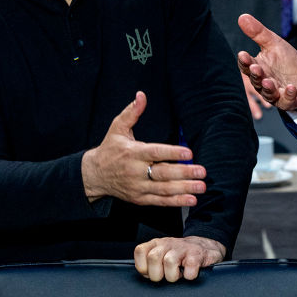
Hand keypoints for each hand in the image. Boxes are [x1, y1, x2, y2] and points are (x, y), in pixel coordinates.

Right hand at [81, 91, 206, 205]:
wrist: (94, 175)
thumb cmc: (109, 149)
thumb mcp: (117, 128)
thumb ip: (131, 112)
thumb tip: (141, 95)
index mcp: (132, 152)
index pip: (155, 153)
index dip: (172, 153)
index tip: (189, 153)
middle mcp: (135, 171)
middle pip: (162, 173)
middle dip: (184, 173)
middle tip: (202, 171)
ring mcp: (138, 187)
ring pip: (163, 189)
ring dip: (184, 189)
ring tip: (201, 186)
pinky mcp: (140, 198)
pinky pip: (160, 201)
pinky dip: (176, 201)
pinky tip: (191, 199)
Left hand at [134, 236, 225, 281]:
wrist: (204, 248)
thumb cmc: (179, 256)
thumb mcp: (161, 255)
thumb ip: (150, 264)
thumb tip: (144, 276)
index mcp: (156, 244)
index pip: (140, 251)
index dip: (143, 267)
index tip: (150, 273)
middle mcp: (168, 244)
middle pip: (153, 257)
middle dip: (157, 274)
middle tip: (164, 277)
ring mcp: (183, 248)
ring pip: (169, 261)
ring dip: (173, 275)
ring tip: (178, 276)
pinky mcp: (197, 255)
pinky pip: (190, 268)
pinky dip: (189, 276)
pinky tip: (189, 274)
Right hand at [236, 14, 296, 111]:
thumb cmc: (285, 61)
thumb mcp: (273, 43)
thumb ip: (258, 32)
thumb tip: (242, 16)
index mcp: (257, 68)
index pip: (247, 66)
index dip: (244, 61)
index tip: (243, 54)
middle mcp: (263, 82)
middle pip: (256, 80)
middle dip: (256, 74)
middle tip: (255, 68)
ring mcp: (275, 93)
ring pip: (268, 93)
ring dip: (268, 88)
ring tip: (269, 81)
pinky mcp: (288, 100)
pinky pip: (287, 100)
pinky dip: (289, 95)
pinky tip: (291, 88)